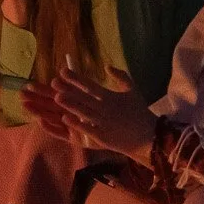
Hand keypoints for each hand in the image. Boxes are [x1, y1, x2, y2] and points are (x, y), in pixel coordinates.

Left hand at [40, 66, 156, 158]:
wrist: (149, 137)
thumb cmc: (139, 112)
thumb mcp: (133, 91)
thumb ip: (121, 76)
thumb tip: (107, 66)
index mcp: (111, 97)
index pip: (90, 85)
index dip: (76, 78)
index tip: (63, 71)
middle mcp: (106, 109)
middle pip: (84, 98)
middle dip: (69, 89)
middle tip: (53, 83)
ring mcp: (104, 123)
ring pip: (84, 112)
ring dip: (70, 105)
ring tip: (57, 98)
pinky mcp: (103, 137)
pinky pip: (88, 129)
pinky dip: (76, 124)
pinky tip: (65, 119)